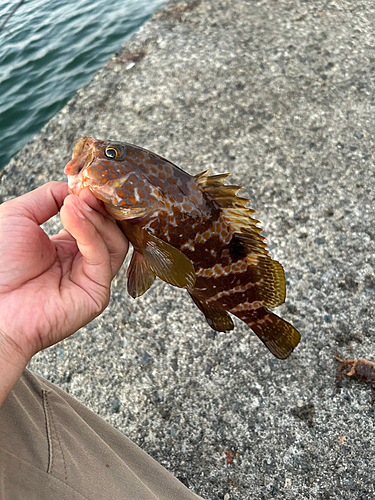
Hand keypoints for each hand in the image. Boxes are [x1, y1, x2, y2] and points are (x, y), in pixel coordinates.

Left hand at [0, 182, 127, 404]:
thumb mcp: (19, 216)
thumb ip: (48, 197)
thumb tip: (74, 186)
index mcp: (66, 247)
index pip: (95, 220)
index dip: (92, 200)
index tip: (85, 181)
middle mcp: (82, 262)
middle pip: (110, 230)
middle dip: (99, 206)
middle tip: (86, 189)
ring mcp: (91, 278)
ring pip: (114, 241)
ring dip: (96, 217)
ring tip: (76, 201)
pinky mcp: (96, 293)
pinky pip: (102, 257)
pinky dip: (90, 232)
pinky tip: (72, 215)